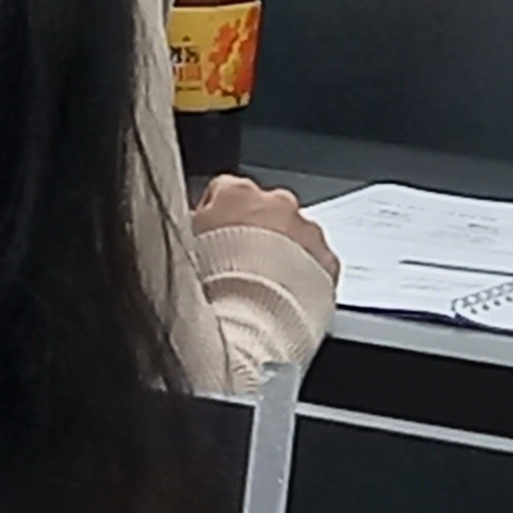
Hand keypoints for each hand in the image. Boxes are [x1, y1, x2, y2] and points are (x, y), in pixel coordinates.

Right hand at [194, 173, 340, 282]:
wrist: (250, 321)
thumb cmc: (213, 282)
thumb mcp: (184, 243)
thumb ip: (190, 224)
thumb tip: (189, 223)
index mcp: (236, 193)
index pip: (223, 191)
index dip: (214, 217)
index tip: (211, 239)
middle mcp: (276, 203)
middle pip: (264, 209)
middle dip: (254, 231)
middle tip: (239, 264)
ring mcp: (306, 230)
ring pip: (294, 234)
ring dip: (283, 252)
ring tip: (263, 285)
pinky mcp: (328, 260)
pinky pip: (318, 261)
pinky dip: (306, 274)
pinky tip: (286, 295)